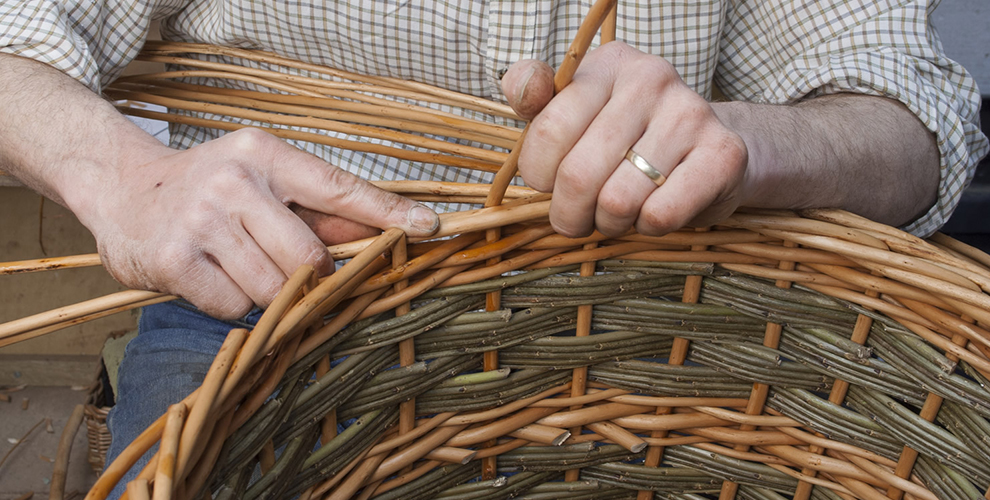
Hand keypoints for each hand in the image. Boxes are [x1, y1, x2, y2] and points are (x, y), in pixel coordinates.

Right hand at [77, 128, 438, 318]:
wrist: (119, 187)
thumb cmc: (207, 188)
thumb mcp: (261, 180)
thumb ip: (315, 208)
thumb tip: (381, 233)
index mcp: (265, 154)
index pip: (339, 186)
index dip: (387, 212)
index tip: (429, 227)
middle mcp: (235, 181)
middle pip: (310, 257)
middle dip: (307, 274)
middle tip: (279, 262)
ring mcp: (202, 220)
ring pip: (274, 288)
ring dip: (264, 289)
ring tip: (234, 262)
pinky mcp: (174, 259)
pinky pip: (234, 307)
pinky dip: (230, 302)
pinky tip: (209, 276)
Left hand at [501, 42, 747, 237]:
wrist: (710, 151)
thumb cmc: (628, 138)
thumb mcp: (577, 112)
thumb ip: (537, 102)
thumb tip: (522, 86)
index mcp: (608, 64)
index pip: (548, 129)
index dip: (539, 175)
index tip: (550, 183)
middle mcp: (652, 78)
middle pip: (578, 173)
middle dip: (569, 213)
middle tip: (579, 217)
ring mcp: (691, 113)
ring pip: (617, 201)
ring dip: (609, 223)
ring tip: (618, 213)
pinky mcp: (723, 154)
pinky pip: (660, 215)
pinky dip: (648, 228)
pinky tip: (653, 212)